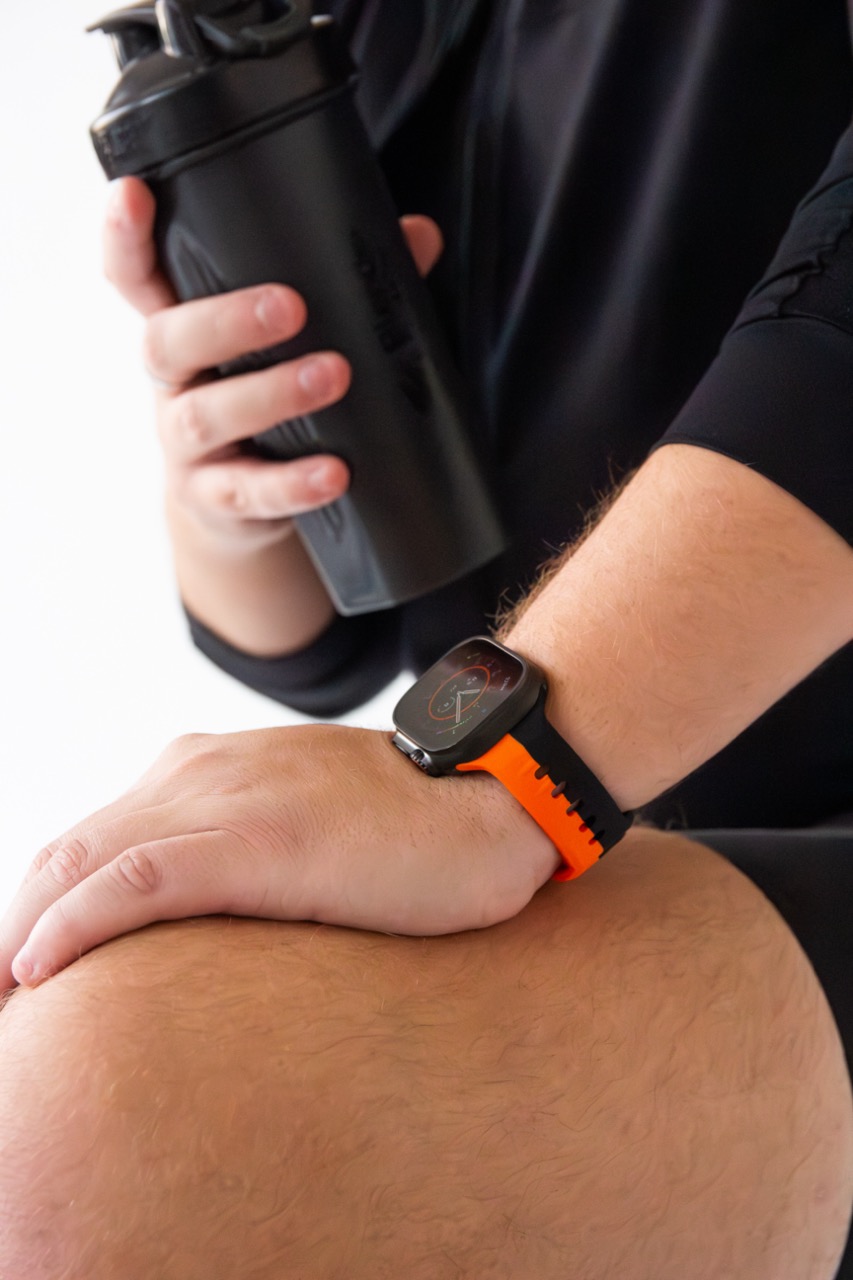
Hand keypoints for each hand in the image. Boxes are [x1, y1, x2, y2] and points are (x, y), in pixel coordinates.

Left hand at [0, 726, 560, 989]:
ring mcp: (230, 800)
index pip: (91, 840)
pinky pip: (138, 878)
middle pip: (67, 851)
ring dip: (25, 930)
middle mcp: (199, 772)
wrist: (491, 798)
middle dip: (18, 924)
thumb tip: (199, 915)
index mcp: (203, 769)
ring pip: (83, 861)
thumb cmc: (406, 827)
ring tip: (4, 997)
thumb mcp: (300, 824)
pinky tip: (39, 968)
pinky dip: (75, 922)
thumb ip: (239, 847)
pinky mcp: (262, 840)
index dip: (40, 907)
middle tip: (0, 996)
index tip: (22, 972)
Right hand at [104, 177, 443, 554]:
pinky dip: (292, 483)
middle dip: (225, 320)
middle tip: (289, 307)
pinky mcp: (215, 499)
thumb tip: (418, 236)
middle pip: (167, 341)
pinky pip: (247, 492)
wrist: (245, 512)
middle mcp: (175, 383)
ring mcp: (187, 445)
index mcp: (185, 329)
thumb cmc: (269, 403)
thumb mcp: (294, 347)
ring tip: (332, 375)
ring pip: (207, 414)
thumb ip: (348, 288)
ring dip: (270, 394)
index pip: (136, 276)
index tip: (134, 195)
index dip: (124, 237)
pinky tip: (333, 473)